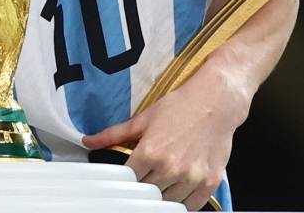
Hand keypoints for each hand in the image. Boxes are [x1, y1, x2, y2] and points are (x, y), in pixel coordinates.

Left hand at [82, 66, 248, 210]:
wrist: (216, 101)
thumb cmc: (180, 107)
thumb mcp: (143, 118)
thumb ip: (114, 134)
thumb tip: (88, 141)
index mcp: (151, 152)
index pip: (128, 181)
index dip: (125, 180)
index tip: (126, 179)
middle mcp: (171, 168)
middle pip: (147, 194)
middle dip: (143, 187)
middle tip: (145, 178)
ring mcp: (192, 177)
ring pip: (168, 203)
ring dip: (162, 196)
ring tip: (161, 182)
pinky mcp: (210, 182)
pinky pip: (191, 206)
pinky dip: (183, 203)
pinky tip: (178, 191)